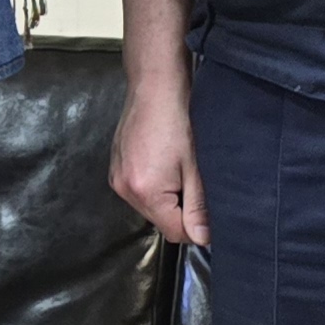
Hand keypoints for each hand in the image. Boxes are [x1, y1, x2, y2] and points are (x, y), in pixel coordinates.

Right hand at [110, 76, 209, 244]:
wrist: (155, 86)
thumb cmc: (178, 119)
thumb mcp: (196, 166)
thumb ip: (199, 207)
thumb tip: (203, 238)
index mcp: (145, 191)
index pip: (174, 233)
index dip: (196, 227)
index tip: (209, 210)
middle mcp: (124, 188)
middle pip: (160, 220)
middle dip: (180, 210)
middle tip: (194, 180)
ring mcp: (116, 178)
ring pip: (150, 206)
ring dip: (167, 197)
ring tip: (178, 167)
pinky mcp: (115, 167)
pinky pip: (139, 190)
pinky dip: (154, 184)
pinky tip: (164, 161)